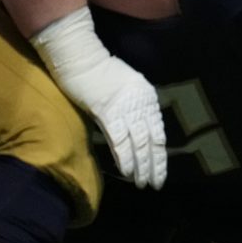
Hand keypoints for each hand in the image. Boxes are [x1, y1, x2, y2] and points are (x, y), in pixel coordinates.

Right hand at [31, 9, 167, 188]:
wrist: (81, 57)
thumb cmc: (100, 72)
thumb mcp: (127, 87)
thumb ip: (136, 107)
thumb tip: (140, 131)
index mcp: (148, 98)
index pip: (159, 133)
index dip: (160, 155)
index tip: (161, 172)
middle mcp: (142, 104)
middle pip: (151, 142)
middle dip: (154, 166)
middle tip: (154, 184)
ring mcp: (126, 108)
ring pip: (138, 144)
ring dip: (141, 166)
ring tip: (142, 183)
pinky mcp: (108, 112)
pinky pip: (120, 140)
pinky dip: (125, 157)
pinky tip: (127, 171)